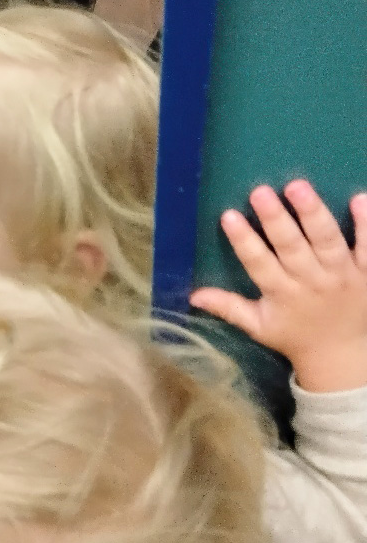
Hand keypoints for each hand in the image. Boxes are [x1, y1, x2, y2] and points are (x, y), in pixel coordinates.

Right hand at [190, 180, 366, 392]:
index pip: (258, 263)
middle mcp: (311, 282)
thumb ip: (228, 307)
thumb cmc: (295, 336)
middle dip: (276, 219)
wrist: (342, 355)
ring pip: (327, 241)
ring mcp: (343, 276)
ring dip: (313, 213)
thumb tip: (193, 295)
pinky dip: (366, 225)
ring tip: (298, 187)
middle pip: (291, 247)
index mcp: (282, 294)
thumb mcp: (258, 326)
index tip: (229, 215)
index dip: (244, 240)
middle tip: (261, 192)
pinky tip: (360, 198)